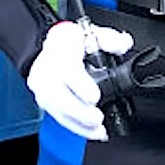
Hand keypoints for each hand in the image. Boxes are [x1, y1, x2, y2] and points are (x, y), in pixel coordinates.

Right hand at [29, 19, 133, 140]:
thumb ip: (110, 38)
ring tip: (98, 131)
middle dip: (79, 112)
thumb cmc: (71, 42)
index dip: (80, 85)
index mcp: (59, 52)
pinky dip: (76, 127)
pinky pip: (59, 117)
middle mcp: (47, 72)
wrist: (50, 48)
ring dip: (79, 124)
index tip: (94, 97)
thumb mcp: (91, 32)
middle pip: (58, 97)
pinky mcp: (44, 102)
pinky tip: (91, 133)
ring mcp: (43, 89)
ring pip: (57, 111)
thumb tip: (121, 46)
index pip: (67, 70)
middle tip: (97, 119)